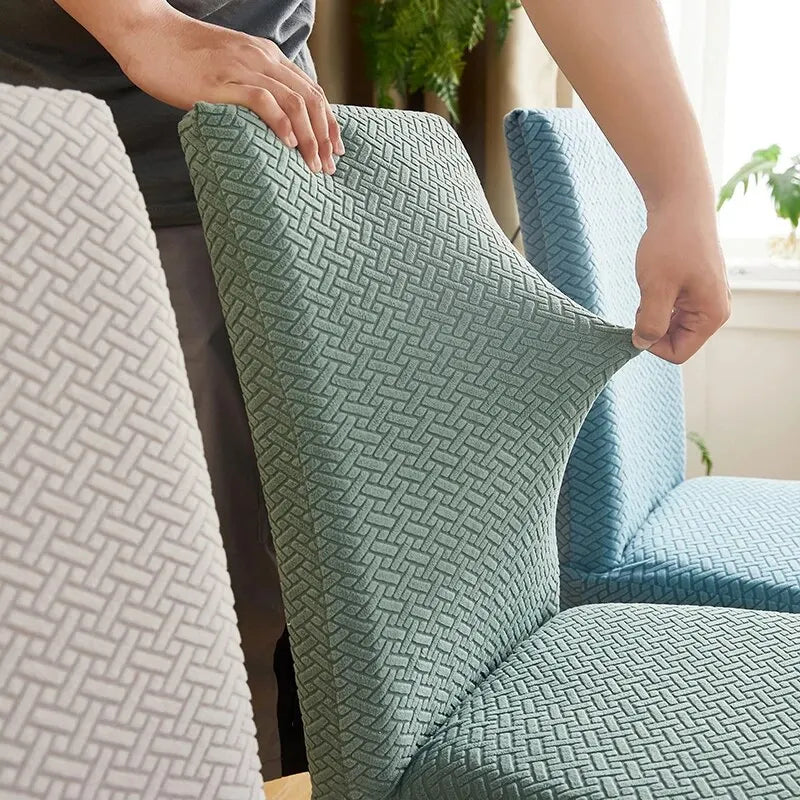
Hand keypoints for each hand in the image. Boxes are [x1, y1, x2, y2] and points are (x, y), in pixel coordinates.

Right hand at [109, 5, 342, 172]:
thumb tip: (271, 123)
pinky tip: (287, 144)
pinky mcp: (221, 81)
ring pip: (293, 102)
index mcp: (267, 56)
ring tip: (313, 164)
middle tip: (329, 167)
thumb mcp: (229, 68)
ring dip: (308, 137)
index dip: (329, 123)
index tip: (335, 150)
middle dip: (325, 136)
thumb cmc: (183, 59)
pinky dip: (280, 123)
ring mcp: (242, 69)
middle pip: (309, 99)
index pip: (312, 90)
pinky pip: (261, 100)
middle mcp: (261, 59)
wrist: (146, 34)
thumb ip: (252, 87)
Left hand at [632, 202, 730, 362]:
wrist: (680, 204)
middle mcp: (713, 310)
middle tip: (642, 301)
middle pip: (675, 340)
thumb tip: (642, 344)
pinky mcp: (695, 288)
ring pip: (671, 324)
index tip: (636, 323)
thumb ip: (651, 322)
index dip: (653, 345)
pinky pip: (671, 308)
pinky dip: (656, 301)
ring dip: (652, 313)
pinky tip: (652, 282)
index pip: (679, 353)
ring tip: (649, 286)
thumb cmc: (672, 244)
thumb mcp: (656, 288)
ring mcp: (705, 298)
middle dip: (652, 327)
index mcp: (711, 316)